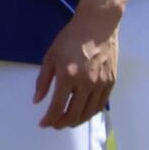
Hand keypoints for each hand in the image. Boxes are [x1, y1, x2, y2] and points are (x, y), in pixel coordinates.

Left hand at [33, 3, 118, 129]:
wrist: (98, 25)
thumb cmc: (70, 38)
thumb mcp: (51, 56)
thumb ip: (43, 80)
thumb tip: (37, 101)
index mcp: (68, 76)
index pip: (57, 107)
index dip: (49, 119)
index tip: (43, 123)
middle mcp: (86, 83)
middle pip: (74, 114)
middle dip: (62, 123)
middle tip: (55, 124)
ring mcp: (101, 84)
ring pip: (89, 113)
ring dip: (76, 121)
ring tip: (67, 121)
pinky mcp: (111, 82)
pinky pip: (100, 105)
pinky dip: (90, 113)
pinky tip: (82, 113)